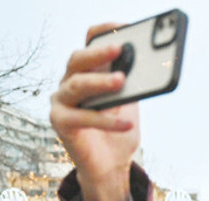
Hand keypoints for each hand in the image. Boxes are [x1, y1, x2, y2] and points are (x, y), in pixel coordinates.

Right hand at [50, 23, 139, 200]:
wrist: (112, 165)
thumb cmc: (120, 129)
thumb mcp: (131, 102)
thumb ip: (134, 83)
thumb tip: (148, 63)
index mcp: (87, 72)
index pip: (89, 43)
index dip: (103, 33)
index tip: (122, 27)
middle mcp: (69, 82)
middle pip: (77, 60)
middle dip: (98, 52)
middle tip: (119, 48)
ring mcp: (61, 101)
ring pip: (76, 85)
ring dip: (99, 82)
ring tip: (121, 81)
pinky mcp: (60, 122)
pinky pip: (83, 118)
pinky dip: (107, 121)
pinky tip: (128, 124)